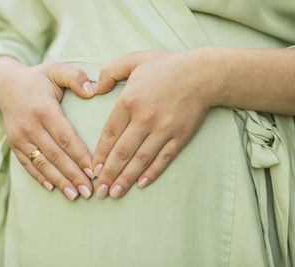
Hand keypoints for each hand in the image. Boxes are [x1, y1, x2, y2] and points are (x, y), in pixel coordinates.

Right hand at [0, 56, 96, 200]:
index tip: (94, 171)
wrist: (6, 85)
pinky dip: (39, 178)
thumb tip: (92, 92)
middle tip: (89, 192)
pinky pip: (27, 164)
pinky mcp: (14, 144)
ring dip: (59, 181)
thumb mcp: (56, 69)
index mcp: (44, 110)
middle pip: (55, 155)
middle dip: (73, 175)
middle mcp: (30, 126)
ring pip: (42, 163)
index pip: (66, 137)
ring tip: (74, 196)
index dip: (80, 155)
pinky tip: (52, 189)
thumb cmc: (38, 79)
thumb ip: (75, 77)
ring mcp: (20, 137)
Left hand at [92, 49, 217, 198]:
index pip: (109, 134)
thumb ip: (109, 71)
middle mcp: (144, 118)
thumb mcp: (133, 60)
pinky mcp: (179, 136)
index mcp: (129, 101)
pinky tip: (141, 184)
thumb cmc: (166, 66)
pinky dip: (151, 173)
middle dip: (108, 174)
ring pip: (140, 160)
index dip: (99, 154)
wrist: (202, 74)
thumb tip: (94, 90)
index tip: (92, 169)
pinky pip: (163, 159)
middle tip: (99, 191)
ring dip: (126, 179)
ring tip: (115, 194)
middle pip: (122, 152)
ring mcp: (163, 129)